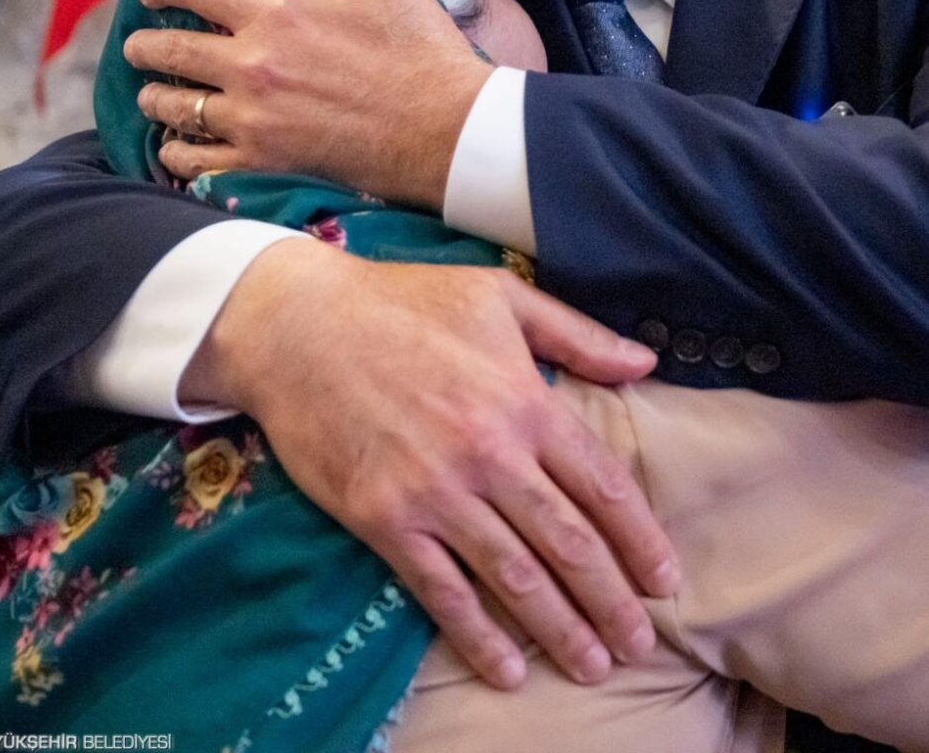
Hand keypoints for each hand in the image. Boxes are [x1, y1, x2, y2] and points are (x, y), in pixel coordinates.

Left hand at [128, 0, 490, 209]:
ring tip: (151, 97)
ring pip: (177, 109)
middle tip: (137, 46)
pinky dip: (178, 154)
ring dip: (154, 99)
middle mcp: (252, 66)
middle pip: (172, 51)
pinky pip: (197, 162)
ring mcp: (253, 120)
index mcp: (277, 14)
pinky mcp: (264, 164)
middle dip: (145, 45)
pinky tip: (176, 149)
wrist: (445, 130)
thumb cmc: (420, 50)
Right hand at [183, 238, 678, 689]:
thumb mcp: (497, 295)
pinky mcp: (383, 519)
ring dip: (560, 628)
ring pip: (514, 577)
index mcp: (523, 399)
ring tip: (595, 666)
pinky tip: (509, 668)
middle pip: (568, 543)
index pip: (600, 485)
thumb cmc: (402, 302)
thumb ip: (575, 334)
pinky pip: (441, 591)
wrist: (298, 325)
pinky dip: (479, 636)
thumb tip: (645, 361)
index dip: (640, 540)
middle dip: (612, 601)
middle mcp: (488, 453)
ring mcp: (435, 491)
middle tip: (642, 644)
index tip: (666, 581)